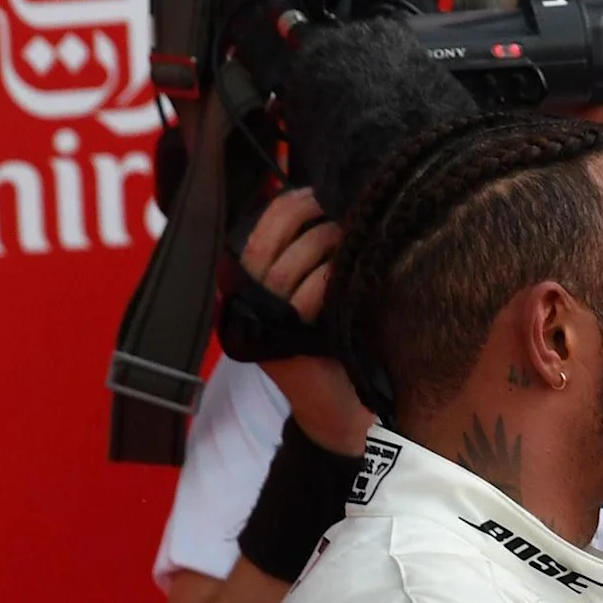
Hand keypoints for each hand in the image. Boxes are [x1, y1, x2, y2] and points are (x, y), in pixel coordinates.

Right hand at [239, 190, 376, 453]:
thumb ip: (317, 249)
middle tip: (348, 217)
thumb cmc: (342, 339)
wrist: (347, 410)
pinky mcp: (279, 350)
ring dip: (327, 247)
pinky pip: (302, 300)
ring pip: (287, 268)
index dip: (293, 204)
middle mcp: (247, 301)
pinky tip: (349, 277)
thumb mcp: (326, 286)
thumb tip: (329, 194)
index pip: (262, 226)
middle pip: (271, 242)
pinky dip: (327, 281)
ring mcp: (260, 326)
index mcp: (252, 278)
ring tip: (356, 243)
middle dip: (314, 222)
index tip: (325, 193)